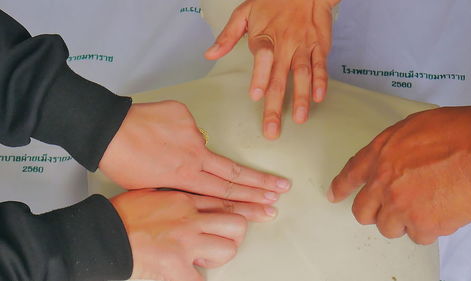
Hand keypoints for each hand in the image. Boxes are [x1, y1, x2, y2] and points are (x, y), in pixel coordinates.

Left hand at [99, 101, 289, 211]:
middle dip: (261, 181)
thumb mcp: (151, 187)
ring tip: (163, 149)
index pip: (226, 190)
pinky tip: (158, 133)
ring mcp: (192, 133)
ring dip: (195, 152)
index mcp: (186, 177)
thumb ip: (180, 184)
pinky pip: (187, 126)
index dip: (251, 197)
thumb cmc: (122, 162)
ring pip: (204, 146)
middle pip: (235, 171)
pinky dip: (177, 132)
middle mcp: (195, 155)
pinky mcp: (185, 114)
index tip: (270, 200)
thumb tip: (195, 176)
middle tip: (282, 186)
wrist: (107, 130)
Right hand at [111, 189, 247, 280]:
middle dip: (235, 234)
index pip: (226, 201)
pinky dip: (196, 278)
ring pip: (228, 248)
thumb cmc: (123, 215)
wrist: (103, 233)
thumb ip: (178, 197)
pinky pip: (201, 279)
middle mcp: (190, 218)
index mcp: (184, 200)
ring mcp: (186, 242)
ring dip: (218, 256)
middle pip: (236, 224)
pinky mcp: (176, 265)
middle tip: (220, 241)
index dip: (249, 208)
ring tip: (201, 258)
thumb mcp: (154, 193)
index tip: (264, 210)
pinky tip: (186, 274)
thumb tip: (192, 203)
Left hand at [205, 0, 338, 139]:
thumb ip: (227, 36)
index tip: (256, 96)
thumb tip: (209, 54)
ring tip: (299, 118)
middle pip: (280, 78)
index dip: (260, 77)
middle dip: (275, 105)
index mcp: (264, 38)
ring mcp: (302, 47)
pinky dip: (321, 81)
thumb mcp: (244, 13)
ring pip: (302, 74)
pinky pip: (320, 66)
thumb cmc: (271, 1)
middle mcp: (285, 46)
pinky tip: (319, 98)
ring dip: (301, 97)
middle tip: (272, 129)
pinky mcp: (319, 47)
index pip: (262, 59)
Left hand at [328, 107, 470, 244]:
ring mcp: (400, 205)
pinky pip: (416, 236)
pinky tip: (440, 214)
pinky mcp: (421, 224)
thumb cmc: (462, 132)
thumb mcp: (416, 126)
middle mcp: (384, 182)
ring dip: (402, 221)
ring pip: (387, 227)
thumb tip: (394, 160)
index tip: (334, 194)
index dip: (340, 187)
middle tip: (387, 209)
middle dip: (373, 212)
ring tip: (422, 207)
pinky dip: (427, 229)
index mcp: (381, 154)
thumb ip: (396, 147)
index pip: (350, 173)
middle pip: (362, 211)